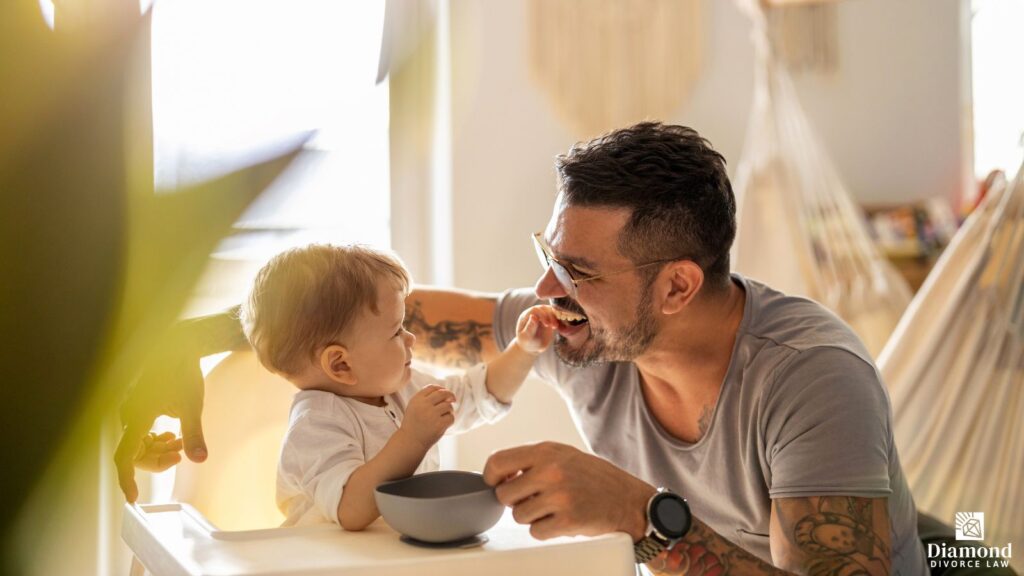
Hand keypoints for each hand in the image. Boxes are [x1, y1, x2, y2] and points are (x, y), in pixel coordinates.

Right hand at [115, 343, 206, 502]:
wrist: (180, 346)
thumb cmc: (183, 372)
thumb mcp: (192, 406)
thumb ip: (194, 434)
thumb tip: (199, 459)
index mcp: (136, 416)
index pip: (125, 456)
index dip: (127, 479)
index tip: (133, 498)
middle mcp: (128, 414)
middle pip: (135, 452)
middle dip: (156, 459)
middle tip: (179, 455)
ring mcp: (131, 409)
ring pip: (139, 443)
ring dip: (159, 449)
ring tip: (180, 443)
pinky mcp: (138, 405)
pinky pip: (141, 432)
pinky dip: (157, 438)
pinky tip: (174, 436)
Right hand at [400, 384, 455, 449]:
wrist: (410, 441)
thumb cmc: (414, 424)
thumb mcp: (414, 407)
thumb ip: (426, 398)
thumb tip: (447, 393)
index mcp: (416, 399)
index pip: (432, 388)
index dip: (441, 389)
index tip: (444, 393)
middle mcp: (424, 405)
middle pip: (442, 393)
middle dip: (450, 395)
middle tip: (453, 399)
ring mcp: (431, 414)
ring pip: (448, 406)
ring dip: (449, 410)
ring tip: (443, 417)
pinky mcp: (438, 424)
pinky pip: (451, 417)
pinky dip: (449, 420)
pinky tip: (444, 424)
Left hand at [483, 441, 655, 539]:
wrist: (628, 500)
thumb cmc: (594, 477)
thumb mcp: (562, 455)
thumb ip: (531, 461)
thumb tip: (497, 475)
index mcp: (546, 451)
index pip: (497, 462)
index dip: (491, 477)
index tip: (497, 484)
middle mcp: (551, 471)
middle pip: (504, 495)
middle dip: (514, 501)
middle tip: (533, 499)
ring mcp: (559, 496)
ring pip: (518, 516)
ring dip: (531, 517)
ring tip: (552, 508)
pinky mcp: (567, 521)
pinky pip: (535, 532)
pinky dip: (545, 530)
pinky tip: (561, 520)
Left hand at [514, 305, 557, 354]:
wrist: (532, 347)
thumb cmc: (527, 342)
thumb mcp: (527, 337)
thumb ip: (530, 327)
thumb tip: (533, 316)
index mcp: (526, 315)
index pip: (535, 310)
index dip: (542, 315)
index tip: (547, 325)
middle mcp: (535, 312)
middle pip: (545, 308)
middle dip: (550, 316)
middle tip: (554, 327)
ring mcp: (543, 314)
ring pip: (551, 310)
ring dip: (556, 317)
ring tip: (556, 327)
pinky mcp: (550, 318)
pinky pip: (556, 315)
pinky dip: (560, 319)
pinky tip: (561, 327)